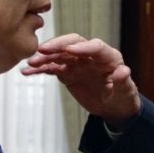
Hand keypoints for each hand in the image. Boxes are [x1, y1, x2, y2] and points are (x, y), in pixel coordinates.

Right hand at [24, 34, 141, 125]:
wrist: (113, 108)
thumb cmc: (123, 99)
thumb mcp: (126, 94)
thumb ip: (124, 82)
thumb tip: (124, 71)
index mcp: (109, 57)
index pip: (96, 47)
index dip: (83, 47)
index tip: (69, 50)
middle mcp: (91, 56)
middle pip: (73, 44)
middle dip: (58, 45)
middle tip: (42, 50)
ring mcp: (77, 63)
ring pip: (59, 55)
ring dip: (44, 57)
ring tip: (31, 62)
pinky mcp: (67, 72)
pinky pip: (52, 68)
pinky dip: (40, 69)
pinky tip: (27, 72)